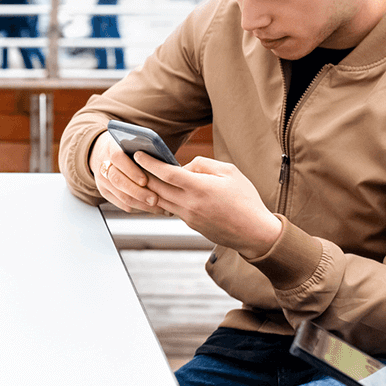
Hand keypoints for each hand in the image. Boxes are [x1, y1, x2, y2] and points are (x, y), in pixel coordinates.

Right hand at [89, 132, 161, 213]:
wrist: (103, 151)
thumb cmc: (127, 146)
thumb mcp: (133, 141)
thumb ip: (145, 148)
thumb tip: (167, 161)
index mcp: (111, 147)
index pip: (118, 158)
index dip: (131, 170)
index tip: (145, 181)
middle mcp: (103, 164)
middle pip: (118, 180)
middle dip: (137, 192)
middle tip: (155, 199)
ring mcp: (103, 180)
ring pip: (121, 195)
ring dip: (141, 204)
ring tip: (159, 208)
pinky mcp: (105, 192)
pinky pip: (121, 203)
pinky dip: (138, 208)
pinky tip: (152, 209)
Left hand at [133, 154, 281, 255]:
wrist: (254, 232)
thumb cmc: (245, 199)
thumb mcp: (229, 172)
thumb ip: (203, 164)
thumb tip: (184, 165)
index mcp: (199, 188)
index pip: (166, 173)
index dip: (150, 162)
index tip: (138, 153)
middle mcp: (189, 204)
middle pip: (156, 188)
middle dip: (142, 174)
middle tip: (132, 163)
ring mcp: (188, 216)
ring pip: (160, 201)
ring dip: (148, 189)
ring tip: (140, 176)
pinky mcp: (190, 224)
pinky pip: (170, 209)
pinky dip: (161, 199)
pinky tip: (158, 191)